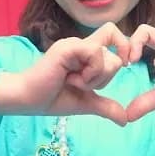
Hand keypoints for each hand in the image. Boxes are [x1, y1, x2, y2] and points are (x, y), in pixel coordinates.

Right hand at [0, 23, 129, 124]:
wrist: (28, 101)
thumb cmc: (52, 99)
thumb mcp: (86, 103)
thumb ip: (105, 107)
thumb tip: (125, 120)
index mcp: (86, 53)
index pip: (113, 35)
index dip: (124, 47)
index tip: (124, 66)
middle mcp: (81, 45)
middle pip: (115, 53)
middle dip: (105, 77)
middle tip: (83, 84)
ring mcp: (74, 44)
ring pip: (107, 56)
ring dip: (95, 77)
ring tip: (74, 82)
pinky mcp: (68, 48)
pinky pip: (95, 53)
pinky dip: (89, 73)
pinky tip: (70, 79)